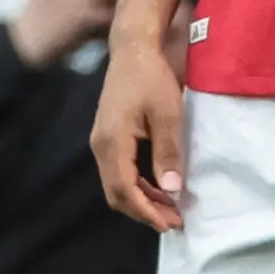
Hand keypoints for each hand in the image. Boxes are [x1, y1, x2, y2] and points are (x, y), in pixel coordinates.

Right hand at [91, 44, 186, 230]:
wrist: (133, 50)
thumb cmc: (151, 78)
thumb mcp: (167, 114)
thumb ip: (168, 152)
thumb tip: (172, 190)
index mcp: (112, 143)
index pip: (125, 191)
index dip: (147, 211)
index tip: (170, 223)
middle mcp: (100, 147)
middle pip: (116, 194)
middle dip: (144, 211)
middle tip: (174, 221)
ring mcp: (101, 142)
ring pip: (116, 184)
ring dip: (142, 200)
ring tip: (170, 208)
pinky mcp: (107, 137)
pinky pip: (118, 171)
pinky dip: (137, 185)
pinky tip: (158, 187)